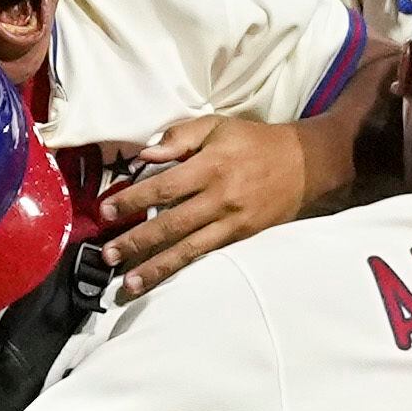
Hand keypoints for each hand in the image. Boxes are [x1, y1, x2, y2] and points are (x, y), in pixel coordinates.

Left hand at [102, 45, 403, 294]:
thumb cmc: (254, 141)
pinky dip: (184, 269)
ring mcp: (233, 222)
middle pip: (171, 223)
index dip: (133, 200)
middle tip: (108, 256)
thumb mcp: (217, 127)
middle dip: (137, 242)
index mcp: (211, 165)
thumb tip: (145, 155)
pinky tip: (164, 282)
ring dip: (156, 268)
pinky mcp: (243, 238)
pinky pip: (208, 256)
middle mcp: (220, 197)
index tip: (107, 212)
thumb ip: (180, 137)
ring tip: (129, 284)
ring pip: (188, 249)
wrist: (305, 164)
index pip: (163, 186)